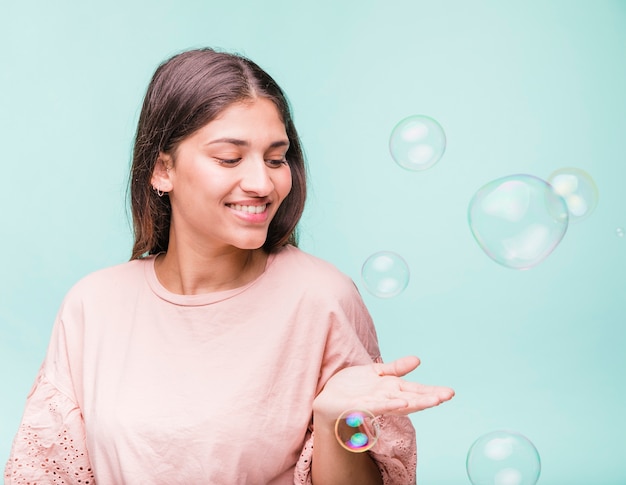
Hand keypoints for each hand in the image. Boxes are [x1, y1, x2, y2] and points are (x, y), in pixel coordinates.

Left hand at [313, 356, 453, 422]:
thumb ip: (396, 368)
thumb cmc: (352, 387)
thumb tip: (418, 360)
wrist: (326, 396)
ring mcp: (374, 404)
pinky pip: (377, 407)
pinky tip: (402, 403)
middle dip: (430, 398)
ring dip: (416, 403)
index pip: (416, 391)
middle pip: (412, 399)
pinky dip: (390, 405)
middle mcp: (386, 399)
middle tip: (448, 396)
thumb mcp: (376, 372)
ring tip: (433, 400)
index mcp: (391, 390)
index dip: (432, 391)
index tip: (450, 392)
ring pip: (398, 405)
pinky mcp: (359, 407)